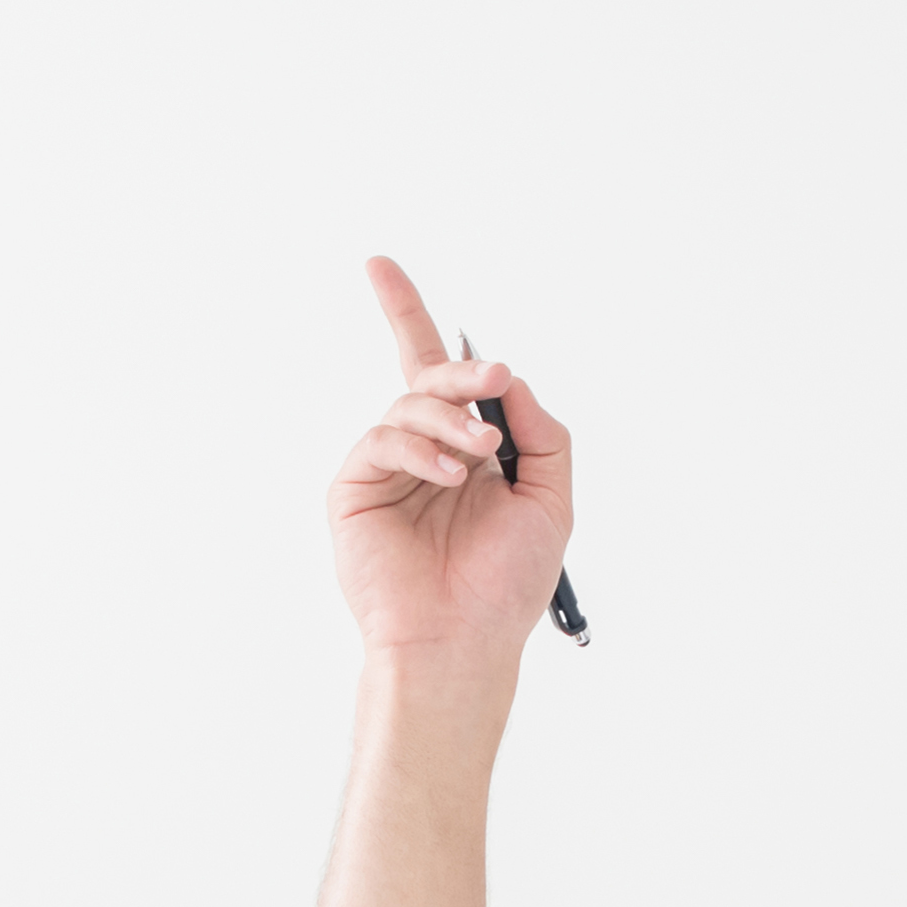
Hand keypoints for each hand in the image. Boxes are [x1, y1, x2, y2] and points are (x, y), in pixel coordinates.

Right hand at [331, 254, 572, 659]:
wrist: (462, 642)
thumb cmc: (504, 585)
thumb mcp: (551, 499)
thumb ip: (543, 433)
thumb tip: (513, 380)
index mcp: (465, 450)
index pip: (440, 374)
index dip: (406, 313)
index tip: (378, 264)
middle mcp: (423, 451)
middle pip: (424, 373)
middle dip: (462, 369)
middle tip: (492, 379)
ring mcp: (386, 469)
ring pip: (410, 404)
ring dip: (451, 417)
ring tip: (479, 455)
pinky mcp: (355, 490)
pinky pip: (383, 439)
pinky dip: (420, 446)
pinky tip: (449, 474)